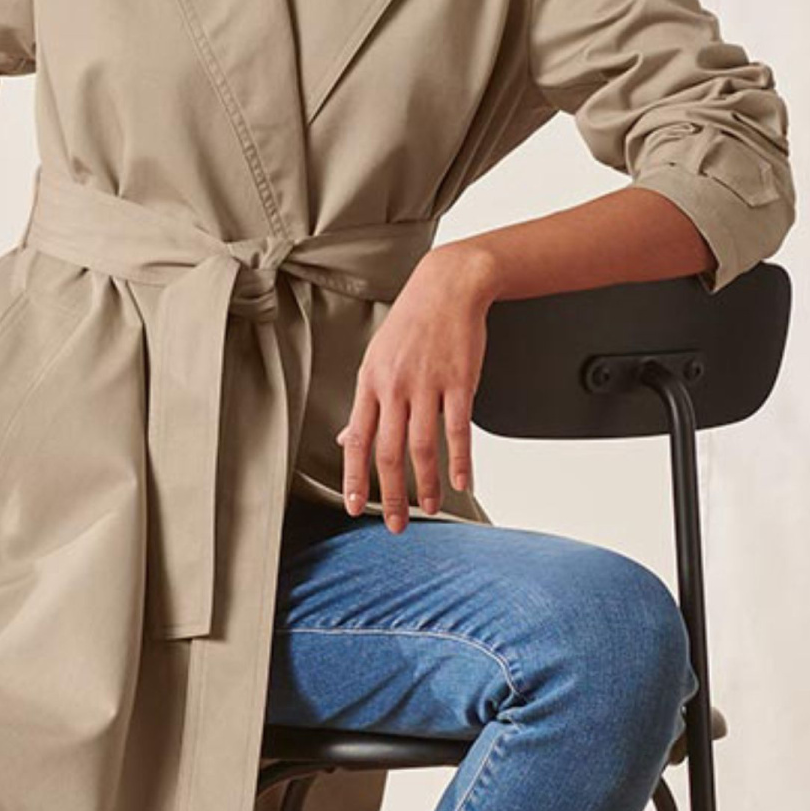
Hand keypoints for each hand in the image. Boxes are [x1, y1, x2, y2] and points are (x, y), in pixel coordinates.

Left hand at [337, 244, 492, 530]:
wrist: (448, 286)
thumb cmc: (412, 324)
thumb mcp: (376, 360)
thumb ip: (365, 404)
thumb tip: (348, 440)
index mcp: (370, 383)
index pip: (358, 441)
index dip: (356, 478)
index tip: (356, 508)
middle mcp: (395, 387)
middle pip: (389, 452)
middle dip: (391, 494)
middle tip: (396, 524)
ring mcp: (428, 384)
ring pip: (423, 446)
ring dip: (427, 484)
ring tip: (430, 508)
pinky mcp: (460, 381)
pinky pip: (458, 429)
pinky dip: (459, 460)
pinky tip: (462, 482)